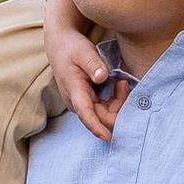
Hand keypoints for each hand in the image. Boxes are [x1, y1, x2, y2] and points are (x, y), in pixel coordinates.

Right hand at [47, 0, 122, 141]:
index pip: (85, 114)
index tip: (108, 137)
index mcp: (74, 91)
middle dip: (117, 106)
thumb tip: (102, 77)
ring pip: (104, 114)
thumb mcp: (83, 51)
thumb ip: (93, 64)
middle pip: (101, 117)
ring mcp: (81, 103)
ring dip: (117, 102)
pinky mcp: (87, 102)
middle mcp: (76, 102)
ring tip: (121, 82)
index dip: (97, 127)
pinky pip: (104, 109)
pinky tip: (117, 86)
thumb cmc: (71, 48)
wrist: (60, 45)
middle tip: (123, 83)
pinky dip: (115, 100)